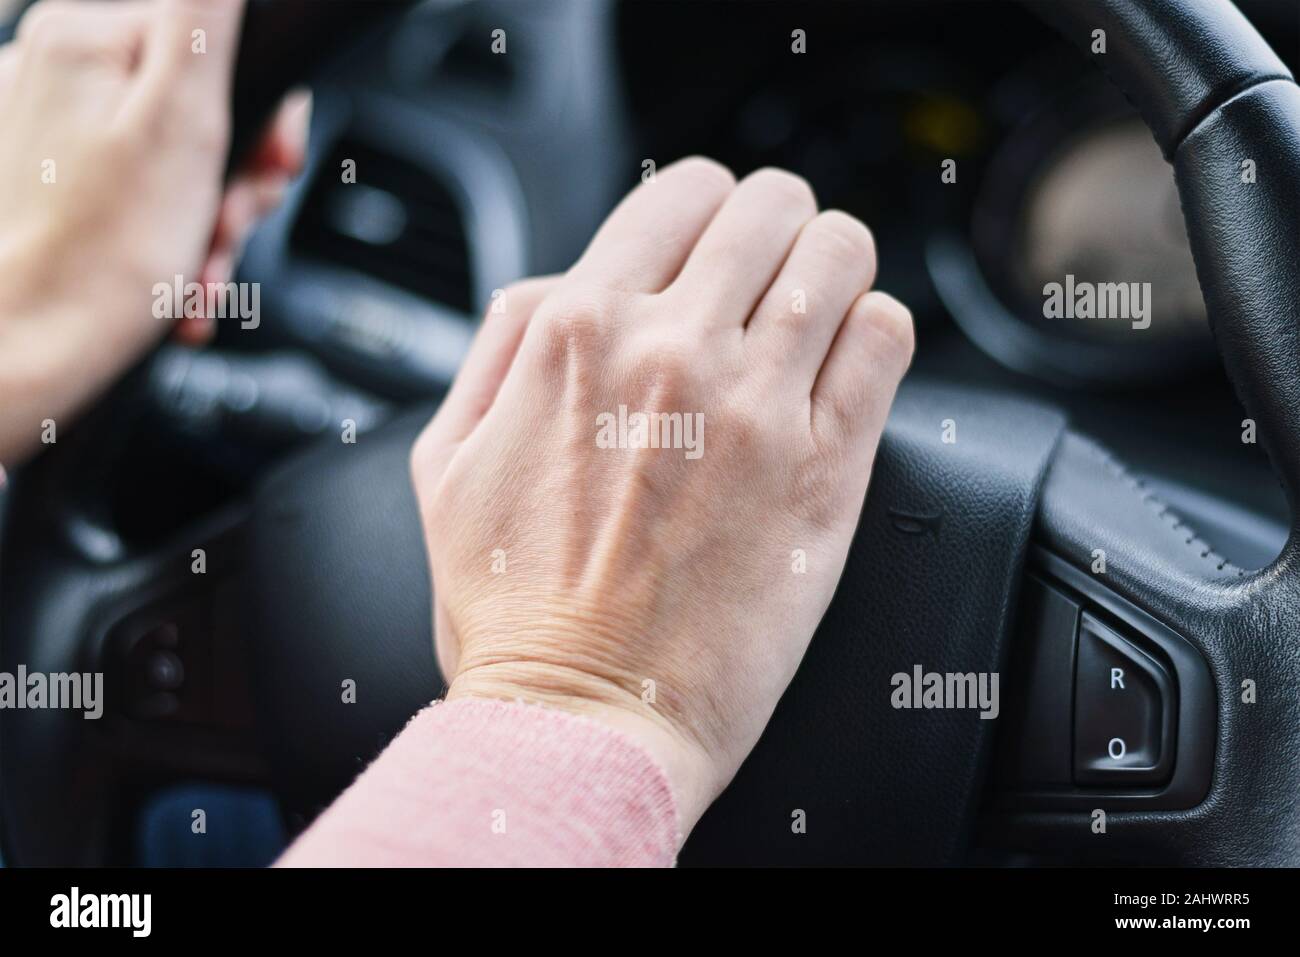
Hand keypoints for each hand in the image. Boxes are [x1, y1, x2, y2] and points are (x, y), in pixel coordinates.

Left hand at [0, 0, 308, 467]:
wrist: (29, 353)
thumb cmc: (100, 258)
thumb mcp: (180, 123)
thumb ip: (204, 24)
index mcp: (85, 41)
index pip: (214, 41)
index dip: (263, 112)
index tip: (272, 166)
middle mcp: (53, 73)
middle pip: (196, 105)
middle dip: (235, 177)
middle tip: (229, 223)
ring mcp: (47, 133)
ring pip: (174, 159)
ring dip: (208, 221)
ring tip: (199, 267)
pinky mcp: (49, 188)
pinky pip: (139, 196)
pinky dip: (170, 240)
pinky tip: (177, 281)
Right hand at [411, 158, 913, 831]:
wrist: (582, 716)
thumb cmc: (512, 606)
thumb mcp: (447, 459)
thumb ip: (500, 349)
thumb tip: (564, 284)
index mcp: (577, 333)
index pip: (683, 193)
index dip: (708, 210)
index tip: (715, 247)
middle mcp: (670, 349)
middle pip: (772, 206)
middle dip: (777, 230)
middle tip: (770, 280)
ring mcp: (754, 405)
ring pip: (840, 254)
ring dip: (833, 273)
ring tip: (816, 318)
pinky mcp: (822, 470)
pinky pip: (886, 336)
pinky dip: (875, 332)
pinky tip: (846, 367)